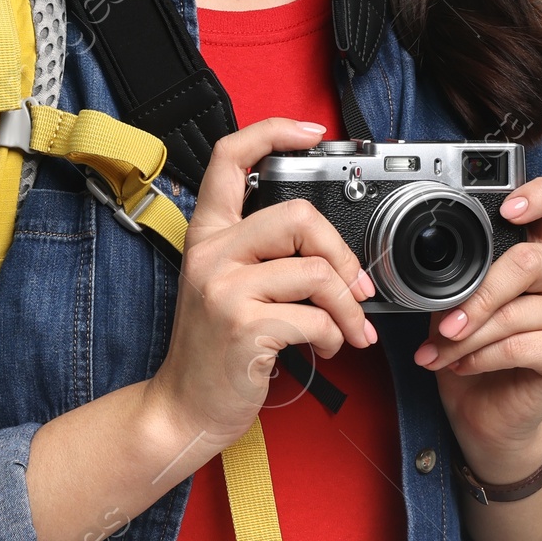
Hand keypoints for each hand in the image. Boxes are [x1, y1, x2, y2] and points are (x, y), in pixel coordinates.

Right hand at [142, 116, 377, 469]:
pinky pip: (315, 318)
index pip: (229, 158)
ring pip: (316, 272)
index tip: (313, 133)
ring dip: (349, 308)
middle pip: (298, 216)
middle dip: (342, 255)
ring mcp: (224, 289)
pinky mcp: (244, 326)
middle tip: (357, 286)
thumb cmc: (214, 349)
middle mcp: (211, 254)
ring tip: (350, 329)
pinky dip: (335, 336)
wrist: (184, 407)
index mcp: (208, 235)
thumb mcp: (225, 286)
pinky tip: (327, 348)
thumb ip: (261, 254)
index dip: (273, 132)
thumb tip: (329, 243)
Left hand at [413, 174, 541, 480]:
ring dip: (468, 336)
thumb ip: (458, 275)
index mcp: (539, 250)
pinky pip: (522, 345)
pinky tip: (462, 365)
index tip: (508, 209)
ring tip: (440, 351)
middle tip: (443, 322)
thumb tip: (428, 263)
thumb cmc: (469, 349)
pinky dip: (482, 357)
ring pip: (517, 311)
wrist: (484, 412)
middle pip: (530, 262)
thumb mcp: (453, 302)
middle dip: (477, 295)